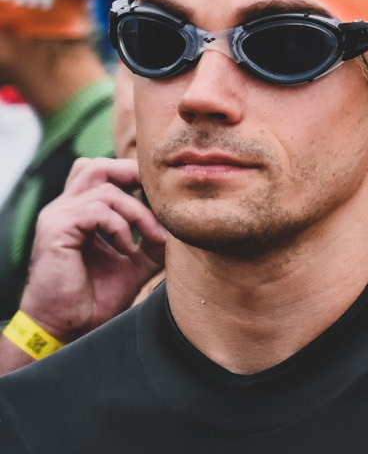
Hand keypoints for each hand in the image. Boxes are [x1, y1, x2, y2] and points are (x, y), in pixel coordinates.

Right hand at [18, 158, 166, 344]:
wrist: (67, 329)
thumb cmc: (95, 297)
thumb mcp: (135, 262)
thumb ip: (153, 238)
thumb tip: (184, 223)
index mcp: (79, 212)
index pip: (106, 173)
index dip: (136, 176)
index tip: (167, 197)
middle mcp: (64, 208)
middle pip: (100, 167)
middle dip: (136, 177)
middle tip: (164, 199)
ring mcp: (56, 216)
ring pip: (105, 187)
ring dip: (138, 210)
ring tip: (153, 237)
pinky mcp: (54, 229)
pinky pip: (96, 210)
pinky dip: (120, 226)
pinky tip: (127, 249)